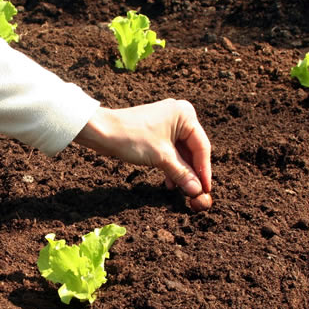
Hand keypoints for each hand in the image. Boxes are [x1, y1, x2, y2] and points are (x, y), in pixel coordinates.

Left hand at [73, 99, 211, 209]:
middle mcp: (179, 115)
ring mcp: (168, 122)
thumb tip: (197, 191)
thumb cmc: (132, 137)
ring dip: (182, 171)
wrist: (102, 131)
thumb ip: (182, 174)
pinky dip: (171, 166)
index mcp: (185, 115)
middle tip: (196, 193)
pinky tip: (170, 183)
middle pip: (193, 149)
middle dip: (192, 172)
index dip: (204, 171)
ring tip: (182, 191)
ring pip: (181, 152)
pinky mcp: (157, 131)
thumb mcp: (162, 158)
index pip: (201, 146)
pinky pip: (171, 150)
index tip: (206, 190)